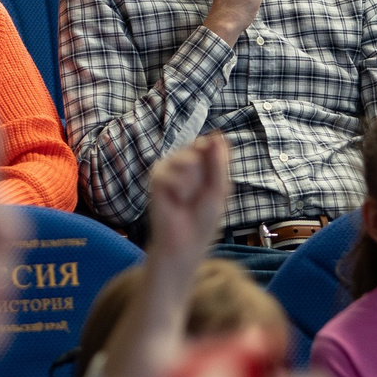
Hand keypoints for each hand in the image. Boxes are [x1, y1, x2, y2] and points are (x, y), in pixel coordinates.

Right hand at [148, 132, 232, 264]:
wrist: (187, 242)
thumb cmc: (204, 217)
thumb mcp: (219, 188)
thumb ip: (218, 162)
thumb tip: (217, 135)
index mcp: (203, 161)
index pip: (210, 143)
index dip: (214, 156)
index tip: (214, 176)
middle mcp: (185, 160)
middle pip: (199, 147)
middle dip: (205, 174)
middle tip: (200, 193)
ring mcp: (170, 167)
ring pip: (187, 160)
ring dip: (193, 183)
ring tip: (187, 198)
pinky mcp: (156, 177)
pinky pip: (171, 173)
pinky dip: (179, 190)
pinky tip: (177, 200)